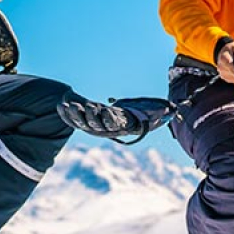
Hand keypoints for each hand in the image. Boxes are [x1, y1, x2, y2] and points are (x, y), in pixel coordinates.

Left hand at [56, 95, 174, 142]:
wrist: (135, 119)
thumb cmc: (148, 114)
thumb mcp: (157, 113)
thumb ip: (163, 113)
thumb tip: (173, 110)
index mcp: (123, 126)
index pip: (115, 124)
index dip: (109, 118)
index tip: (104, 110)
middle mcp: (109, 129)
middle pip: (97, 124)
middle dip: (90, 116)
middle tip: (83, 106)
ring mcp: (97, 126)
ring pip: (84, 123)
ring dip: (75, 115)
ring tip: (67, 105)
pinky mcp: (89, 121)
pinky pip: (76, 120)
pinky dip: (68, 114)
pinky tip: (61, 105)